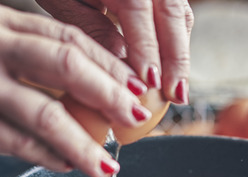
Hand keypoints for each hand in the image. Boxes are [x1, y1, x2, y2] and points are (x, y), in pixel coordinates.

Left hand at [37, 0, 193, 103]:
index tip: (149, 83)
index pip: (137, 10)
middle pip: (172, 13)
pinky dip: (177, 45)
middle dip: (176, 58)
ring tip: (179, 91)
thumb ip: (93, 29)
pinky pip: (179, 15)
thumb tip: (122, 63)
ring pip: (181, 16)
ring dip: (181, 55)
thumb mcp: (66, 1)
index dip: (146, 48)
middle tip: (176, 96)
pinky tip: (172, 73)